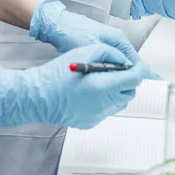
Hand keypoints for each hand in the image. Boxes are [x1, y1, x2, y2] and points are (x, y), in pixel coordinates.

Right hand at [0, 44, 147, 128]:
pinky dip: (104, 101)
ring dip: (117, 91)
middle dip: (127, 80)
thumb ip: (108, 52)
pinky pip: (106, 110)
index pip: (135, 78)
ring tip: (100, 81)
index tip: (134, 66)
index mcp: (104, 86)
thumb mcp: (84, 51)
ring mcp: (98, 115)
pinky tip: (90, 93)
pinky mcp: (91, 122)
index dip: (137, 70)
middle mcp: (104, 103)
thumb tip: (122, 59)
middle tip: (116, 72)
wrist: (37, 96)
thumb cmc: (56, 74)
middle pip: (130, 91)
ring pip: (120, 102)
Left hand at [29, 0, 162, 79]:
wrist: (57, 25)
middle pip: (130, 63)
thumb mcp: (93, 48)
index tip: (148, 83)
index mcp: (118, 39)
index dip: (141, 73)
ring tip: (130, 88)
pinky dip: (115, 72)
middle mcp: (116, 41)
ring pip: (121, 64)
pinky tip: (115, 81)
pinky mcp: (100, 49)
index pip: (135, 60)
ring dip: (124, 75)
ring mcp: (108, 45)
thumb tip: (125, 69)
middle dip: (134, 76)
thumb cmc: (74, 32)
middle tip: (140, 89)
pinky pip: (112, 64)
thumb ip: (110, 59)